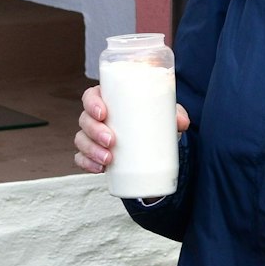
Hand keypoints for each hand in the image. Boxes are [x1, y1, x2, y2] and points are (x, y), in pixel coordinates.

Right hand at [72, 85, 188, 174]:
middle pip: (85, 120)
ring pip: (82, 140)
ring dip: (91, 150)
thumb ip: (175, 114)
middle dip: (95, 131)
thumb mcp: (164, 115)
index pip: (91, 96)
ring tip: (108, 159)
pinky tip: (98, 169)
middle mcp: (97, 118)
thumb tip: (182, 122)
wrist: (152, 147)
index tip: (103, 113)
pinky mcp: (94, 155)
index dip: (92, 103)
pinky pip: (82, 159)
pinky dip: (87, 164)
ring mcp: (93, 137)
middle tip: (111, 140)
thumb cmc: (152, 122)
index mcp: (109, 100)